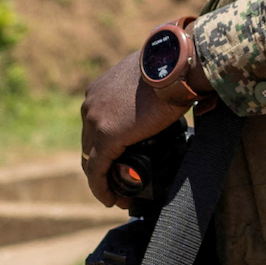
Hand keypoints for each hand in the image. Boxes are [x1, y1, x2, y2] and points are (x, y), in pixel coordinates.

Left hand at [81, 49, 184, 209]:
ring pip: (91, 159)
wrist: (175, 65)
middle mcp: (91, 104)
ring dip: (103, 181)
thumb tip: (172, 96)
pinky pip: (97, 169)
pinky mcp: (107, 136)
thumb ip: (151, 90)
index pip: (96, 127)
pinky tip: (111, 199)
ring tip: (118, 196)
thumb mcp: (152, 79)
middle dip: (103, 167)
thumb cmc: (172, 68)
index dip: (105, 149)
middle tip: (119, 185)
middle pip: (91, 144)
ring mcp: (95, 120)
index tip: (119, 163)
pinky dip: (101, 187)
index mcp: (99, 92)